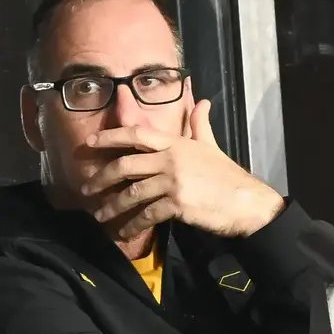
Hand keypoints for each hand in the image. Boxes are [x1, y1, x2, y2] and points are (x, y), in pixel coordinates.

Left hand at [82, 99, 284, 238]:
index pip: (137, 134)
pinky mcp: (177, 204)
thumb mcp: (211, 146)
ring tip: (100, 215)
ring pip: (132, 193)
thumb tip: (202, 102)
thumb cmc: (227, 175)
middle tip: (87, 188)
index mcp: (176, 143)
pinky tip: (125, 231)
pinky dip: (133, 224)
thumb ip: (200, 125)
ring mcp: (173, 182)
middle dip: (102, 177)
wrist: (247, 202)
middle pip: (126, 165)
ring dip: (113, 206)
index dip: (111, 136)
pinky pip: (147, 215)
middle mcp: (170, 159)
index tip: (91, 141)